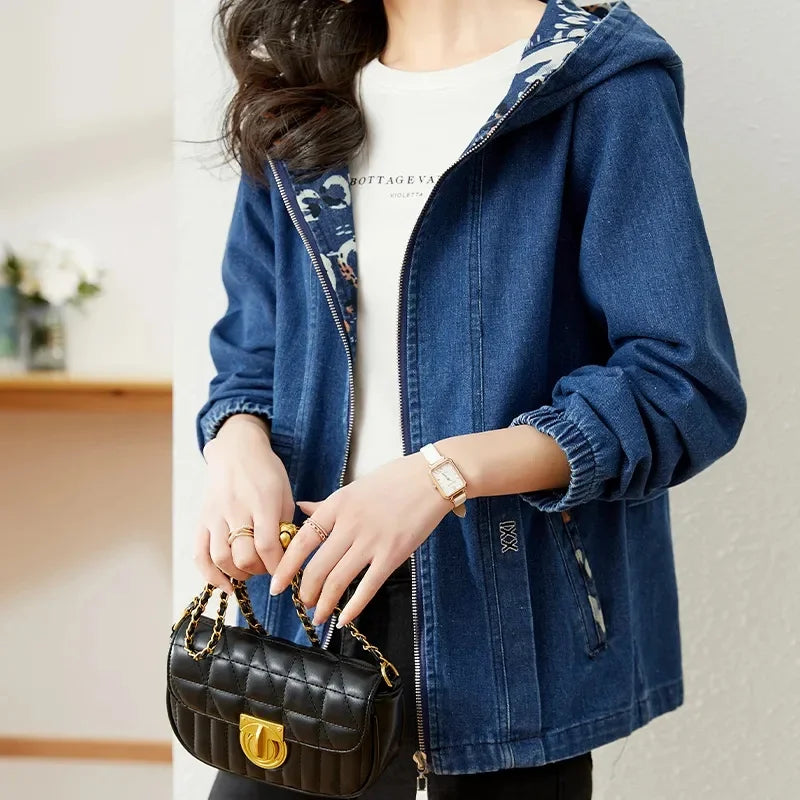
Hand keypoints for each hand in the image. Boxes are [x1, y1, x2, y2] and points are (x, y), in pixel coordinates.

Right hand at [194, 414, 294, 593]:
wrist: (237, 450)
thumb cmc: (267, 473)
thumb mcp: (284, 494)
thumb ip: (284, 525)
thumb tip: (283, 557)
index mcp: (262, 502)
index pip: (268, 546)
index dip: (277, 566)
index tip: (284, 570)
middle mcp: (236, 509)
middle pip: (243, 556)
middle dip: (259, 570)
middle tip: (267, 566)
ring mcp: (215, 515)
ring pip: (221, 559)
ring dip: (238, 574)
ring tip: (249, 571)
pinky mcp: (202, 519)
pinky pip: (200, 554)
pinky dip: (211, 575)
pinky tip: (225, 584)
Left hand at [268, 451, 452, 626]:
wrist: (432, 478)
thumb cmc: (394, 480)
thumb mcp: (355, 487)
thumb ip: (327, 504)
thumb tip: (302, 508)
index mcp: (338, 505)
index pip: (303, 540)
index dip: (287, 566)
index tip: (277, 585)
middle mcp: (350, 524)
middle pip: (317, 566)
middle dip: (306, 591)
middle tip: (304, 603)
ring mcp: (371, 540)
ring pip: (338, 580)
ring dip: (325, 603)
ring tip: (320, 614)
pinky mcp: (393, 554)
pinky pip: (368, 586)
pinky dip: (353, 607)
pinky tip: (344, 619)